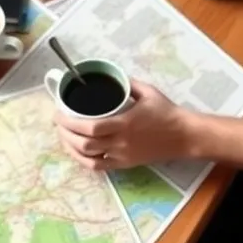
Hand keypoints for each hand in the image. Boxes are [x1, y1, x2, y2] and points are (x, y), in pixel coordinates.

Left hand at [55, 80, 192, 170]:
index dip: (69, 122)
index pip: (90, 127)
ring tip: (64, 136)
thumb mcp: (147, 91)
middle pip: (84, 144)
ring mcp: (122, 156)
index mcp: (124, 124)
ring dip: (71, 148)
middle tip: (58, 122)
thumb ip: (127, 83)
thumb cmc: (167, 112)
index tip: (59, 112)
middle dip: (65, 134)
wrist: (184, 136)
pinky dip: (84, 160)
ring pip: (88, 159)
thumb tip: (111, 75)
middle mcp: (121, 143)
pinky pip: (100, 167)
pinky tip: (78, 151)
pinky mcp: (126, 165)